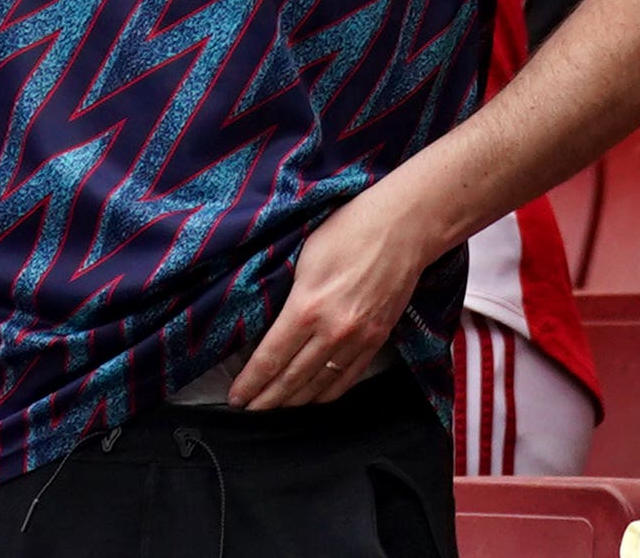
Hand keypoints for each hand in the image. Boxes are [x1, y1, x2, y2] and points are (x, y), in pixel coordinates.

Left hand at [226, 178, 442, 408]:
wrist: (403, 229)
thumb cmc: (350, 230)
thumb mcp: (304, 257)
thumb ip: (288, 295)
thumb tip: (270, 323)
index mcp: (307, 307)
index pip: (271, 358)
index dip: (251, 383)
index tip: (236, 397)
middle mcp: (333, 331)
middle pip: (292, 379)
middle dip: (267, 399)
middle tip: (248, 410)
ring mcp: (358, 340)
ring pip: (320, 385)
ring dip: (294, 401)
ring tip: (274, 408)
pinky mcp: (377, 341)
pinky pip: (347, 378)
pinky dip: (327, 393)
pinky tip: (312, 398)